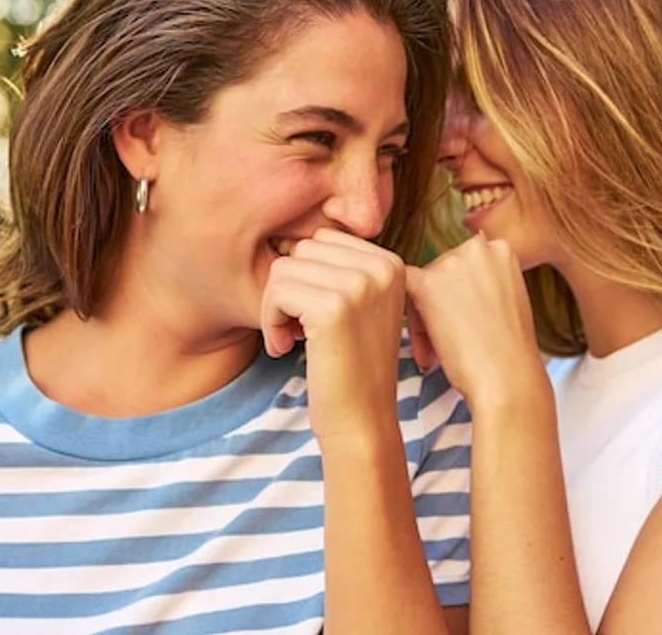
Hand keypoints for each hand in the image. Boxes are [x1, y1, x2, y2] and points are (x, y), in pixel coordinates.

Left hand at [261, 228, 405, 451]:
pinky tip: (285, 347)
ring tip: (292, 338)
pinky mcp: (333, 308)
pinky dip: (270, 321)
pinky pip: (277, 291)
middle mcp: (382, 267)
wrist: (362, 423)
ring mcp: (360, 285)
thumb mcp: (358, 307)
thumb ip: (338, 269)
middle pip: (302, 250)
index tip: (312, 316)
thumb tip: (290, 238)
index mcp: (390, 263)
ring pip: (285, 269)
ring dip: (276, 307)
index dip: (306, 278)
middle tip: (298, 330)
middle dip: (289, 289)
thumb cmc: (350, 368)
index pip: (322, 240)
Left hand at [405, 234, 547, 411]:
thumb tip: (452, 286)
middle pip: (439, 272)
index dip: (460, 299)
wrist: (508, 378)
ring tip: (440, 355)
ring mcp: (451, 262)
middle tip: (451, 346)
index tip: (469, 326)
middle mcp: (477, 247)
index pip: (465, 266)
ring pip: (420, 286)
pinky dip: (409, 322)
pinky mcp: (425, 283)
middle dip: (440, 307)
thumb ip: (482, 284)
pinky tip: (425, 350)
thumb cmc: (508, 352)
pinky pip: (401, 292)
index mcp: (500, 249)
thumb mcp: (507, 302)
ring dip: (424, 319)